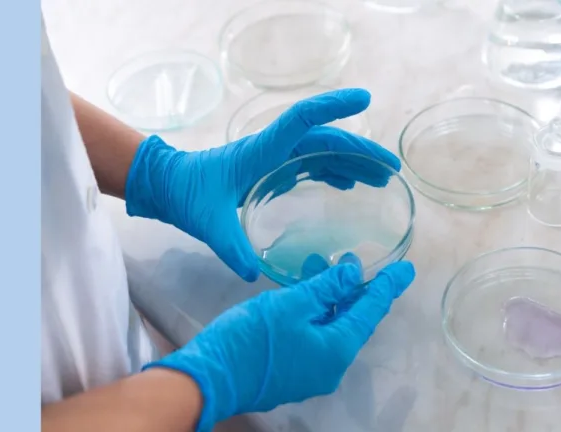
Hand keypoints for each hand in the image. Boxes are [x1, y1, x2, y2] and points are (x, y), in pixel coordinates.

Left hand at [124, 89, 400, 281]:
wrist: (169, 185)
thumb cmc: (188, 195)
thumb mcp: (208, 223)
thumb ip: (231, 248)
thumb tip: (254, 274)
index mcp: (261, 151)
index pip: (302, 119)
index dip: (333, 106)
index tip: (363, 98)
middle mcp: (273, 148)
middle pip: (324, 139)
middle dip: (360, 149)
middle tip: (391, 168)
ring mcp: (275, 157)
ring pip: (321, 151)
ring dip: (352, 161)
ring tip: (380, 179)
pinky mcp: (273, 168)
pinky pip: (311, 164)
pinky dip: (334, 171)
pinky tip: (349, 185)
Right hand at [144, 260, 415, 431]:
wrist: (210, 379)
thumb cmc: (251, 339)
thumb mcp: (290, 305)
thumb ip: (326, 288)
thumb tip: (353, 274)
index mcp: (337, 349)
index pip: (371, 311)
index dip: (388, 286)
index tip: (406, 270)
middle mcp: (330, 366)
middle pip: (352, 320)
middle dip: (354, 288)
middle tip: (354, 259)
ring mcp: (310, 372)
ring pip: (330, 326)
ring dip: (329, 296)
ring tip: (322, 264)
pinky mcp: (291, 371)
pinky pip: (314, 335)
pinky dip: (314, 311)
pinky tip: (302, 290)